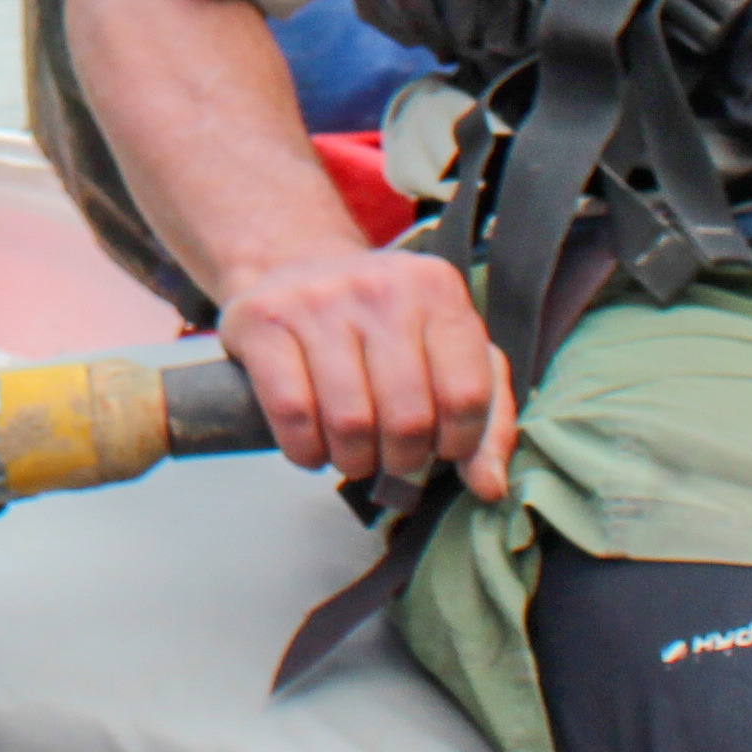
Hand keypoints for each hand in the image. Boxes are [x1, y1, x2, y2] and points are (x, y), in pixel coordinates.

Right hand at [215, 243, 517, 502]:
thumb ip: (486, 418)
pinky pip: (292, 412)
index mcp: (437, 289)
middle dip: (402, 460)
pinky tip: (312, 444)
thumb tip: (488, 486)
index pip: (466, 396)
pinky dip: (305, 449)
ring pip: (349, 422)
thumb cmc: (379, 323)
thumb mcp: (447, 353)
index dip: (457, 444)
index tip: (441, 448)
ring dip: (353, 461)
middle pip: (408, 417)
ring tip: (353, 454)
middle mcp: (380, 286)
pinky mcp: (263, 319)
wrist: (293, 265)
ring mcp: (319, 299)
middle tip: (392, 458)